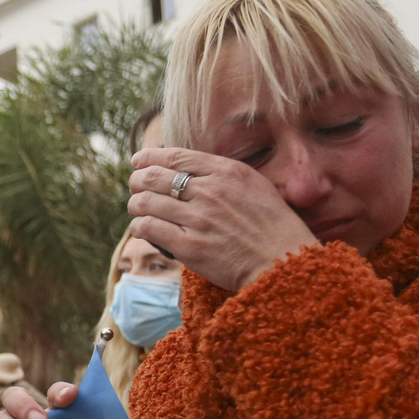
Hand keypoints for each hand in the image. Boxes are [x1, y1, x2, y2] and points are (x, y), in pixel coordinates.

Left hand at [128, 148, 318, 293]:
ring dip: (136, 205)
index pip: (173, 156)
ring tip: (138, 209)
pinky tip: (143, 229)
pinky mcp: (188, 246)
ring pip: (145, 202)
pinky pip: (148, 228)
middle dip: (137, 181)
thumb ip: (223, 174)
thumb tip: (190, 168)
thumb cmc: (273, 226)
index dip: (148, 158)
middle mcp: (209, 191)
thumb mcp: (255, 185)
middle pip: (152, 177)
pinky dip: (140, 226)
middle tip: (135, 188)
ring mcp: (197, 219)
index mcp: (225, 172)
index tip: (138, 161)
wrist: (283, 262)